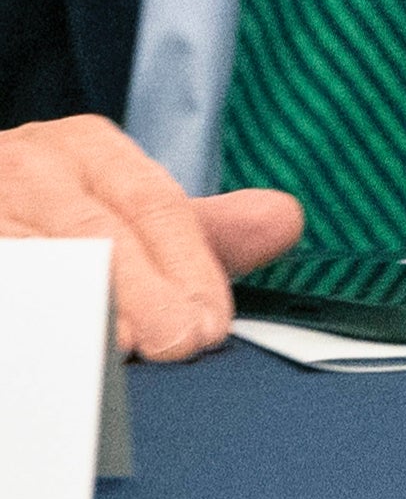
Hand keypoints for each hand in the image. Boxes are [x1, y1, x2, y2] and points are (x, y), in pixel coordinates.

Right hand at [0, 115, 303, 361]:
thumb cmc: (48, 214)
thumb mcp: (121, 208)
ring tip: (119, 350)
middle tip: (179, 344)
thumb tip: (284, 220)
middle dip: (143, 291)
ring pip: (32, 256)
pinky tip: (41, 345)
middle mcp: (28, 164)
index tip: (211, 324)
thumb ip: (198, 229)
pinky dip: (21, 312)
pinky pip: (1, 279)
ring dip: (76, 305)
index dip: (188, 266)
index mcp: (87, 148)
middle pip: (95, 230)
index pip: (153, 204)